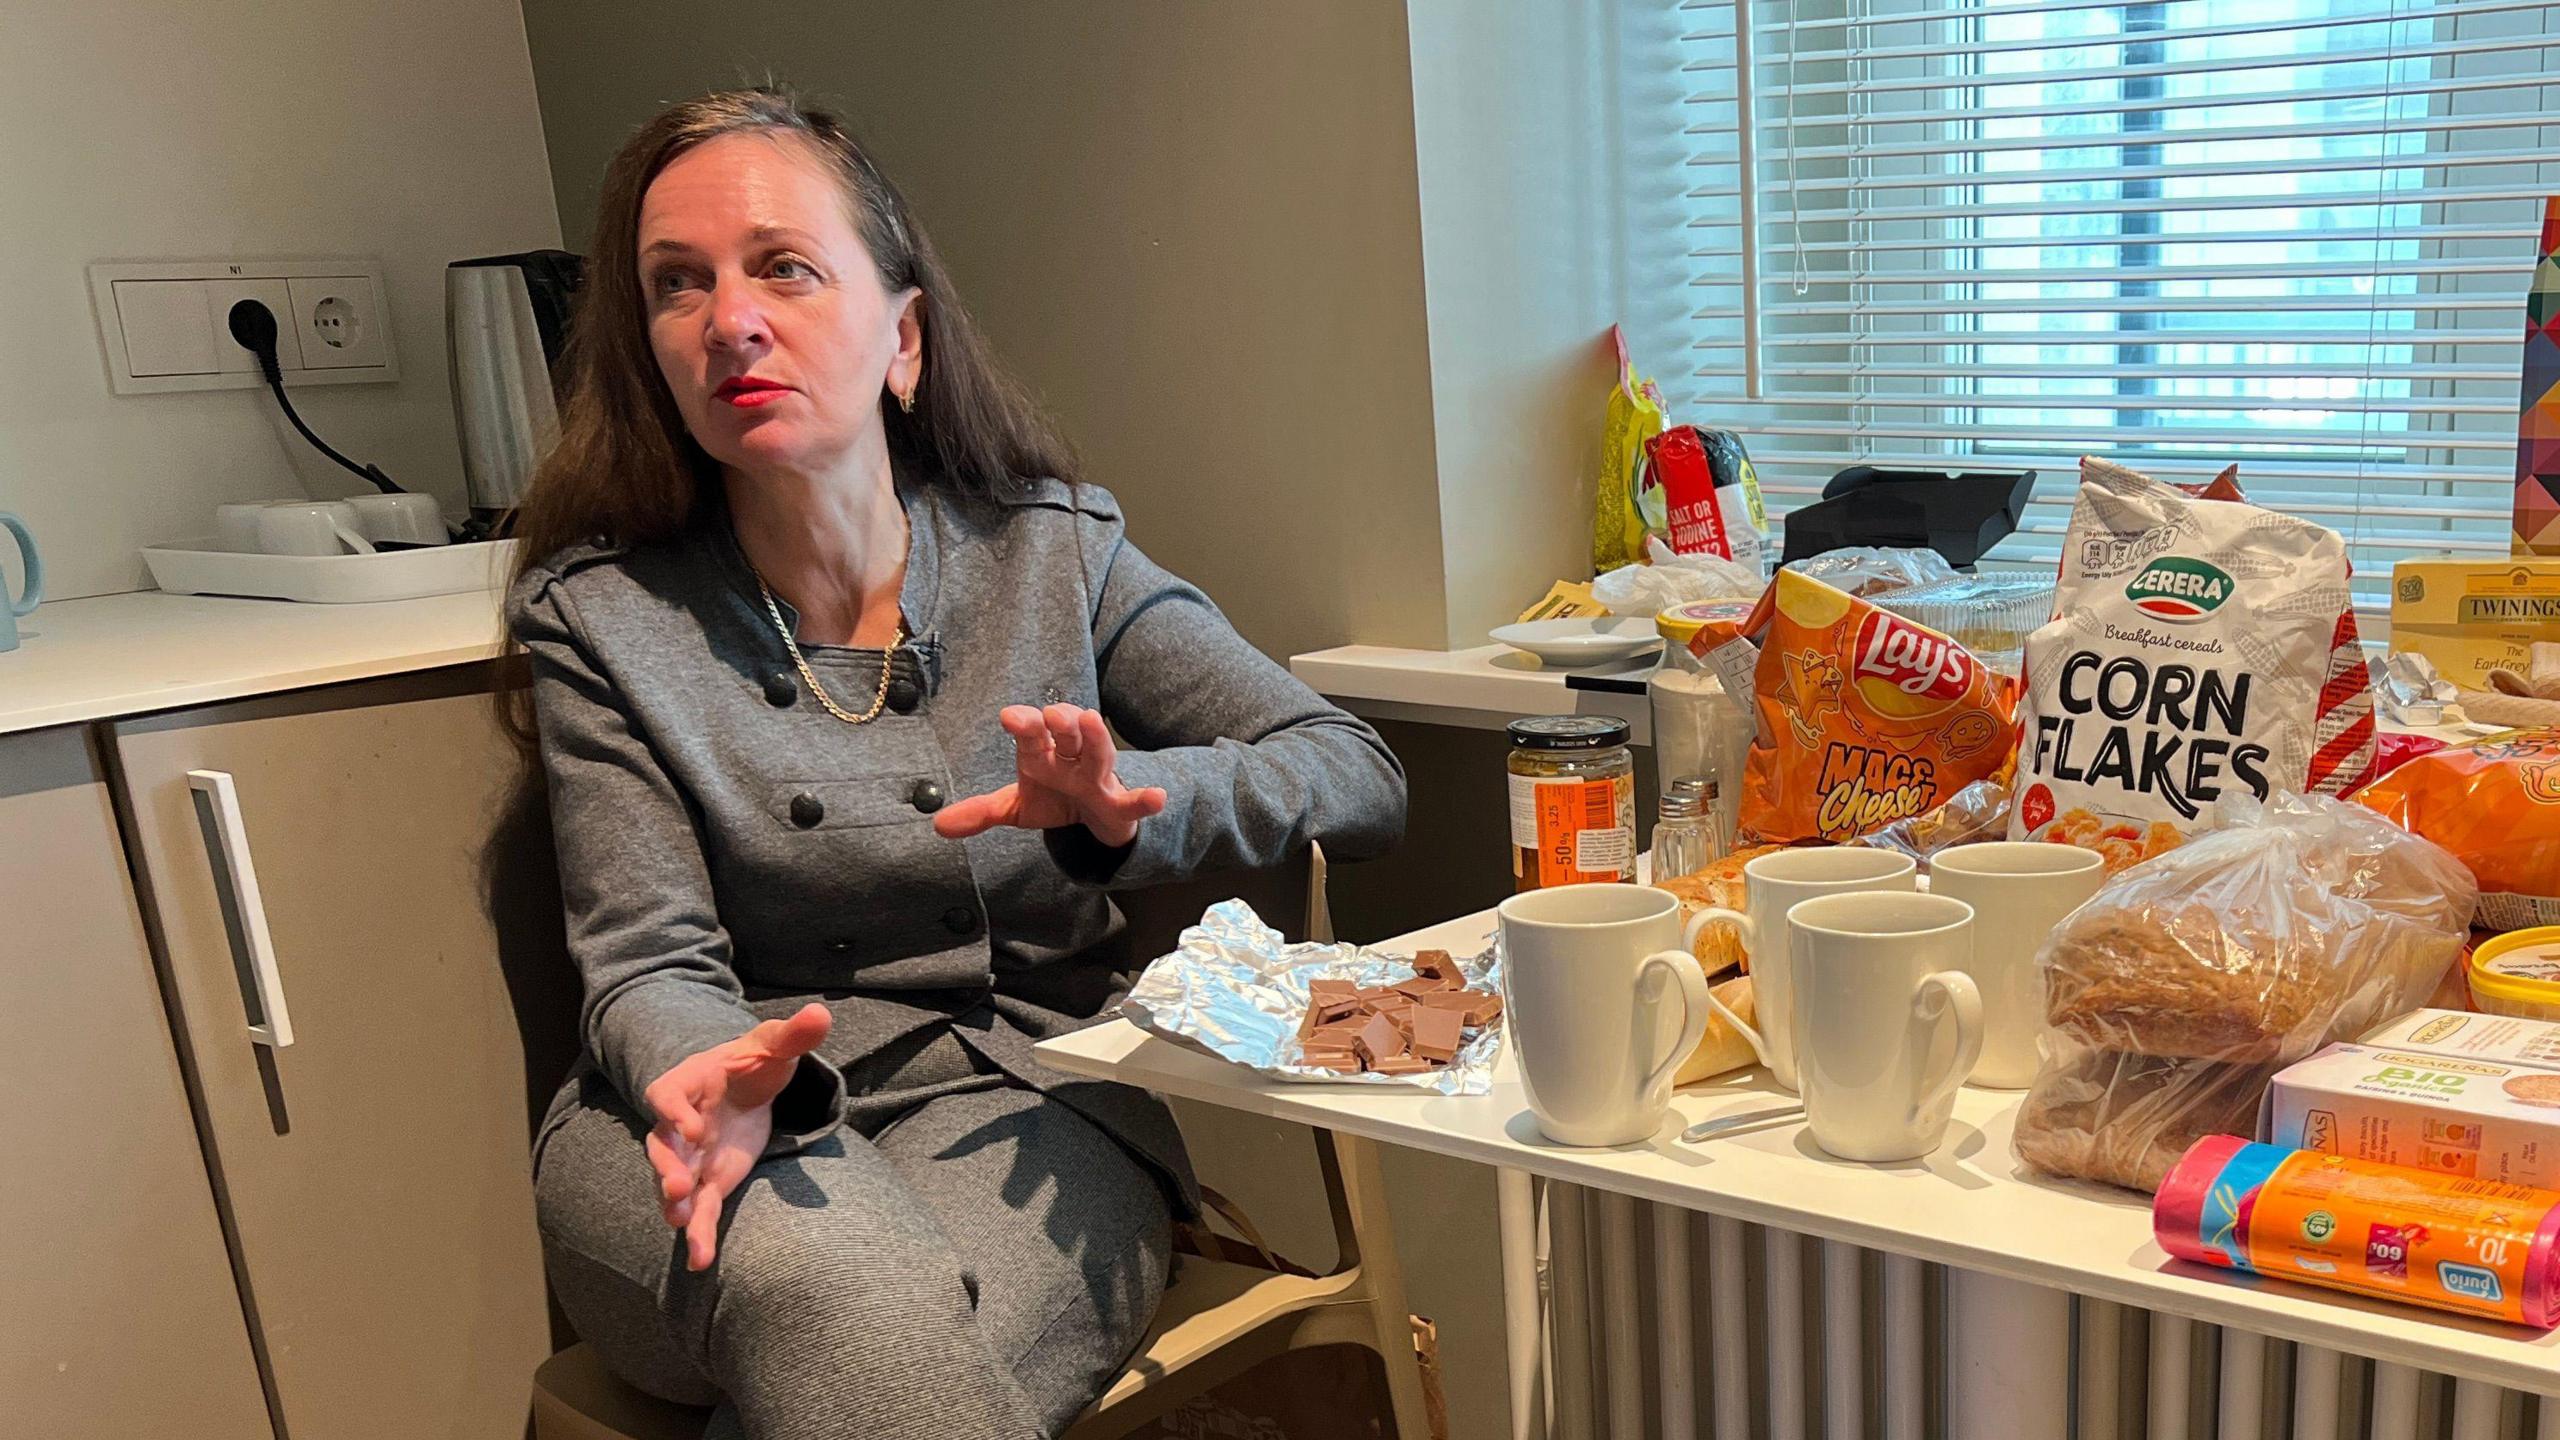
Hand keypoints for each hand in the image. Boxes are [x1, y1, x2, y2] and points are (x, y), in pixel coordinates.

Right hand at [642, 1003, 831, 1270]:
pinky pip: (699, 1210)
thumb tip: (822, 1014)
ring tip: (683, 1226)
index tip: (693, 1128)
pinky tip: (700, 1261)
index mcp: (686, 1083)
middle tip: (676, 1188)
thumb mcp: (773, 1045)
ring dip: (675, 1204)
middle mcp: (679, 1123)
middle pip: (661, 1147)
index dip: (675, 1112)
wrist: (749, 1085)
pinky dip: (699, 1234)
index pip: (667, 1096)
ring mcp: (691, 1157)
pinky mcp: (710, 1181)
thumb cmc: (754, 1061)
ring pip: (674, 1183)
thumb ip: (792, 1034)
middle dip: (666, 1168)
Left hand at [933, 704, 1166, 847]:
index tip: (1010, 717)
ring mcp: (1097, 778)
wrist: (1092, 819)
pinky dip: (1145, 799)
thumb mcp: (1015, 807)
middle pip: (1067, 734)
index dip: (1024, 724)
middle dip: (1061, 722)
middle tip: (1053, 714)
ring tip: (1092, 721)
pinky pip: (1133, 800)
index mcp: (1042, 754)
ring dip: (1096, 739)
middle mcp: (1071, 758)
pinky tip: (1158, 797)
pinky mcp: (1118, 804)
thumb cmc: (1053, 797)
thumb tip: (938, 825)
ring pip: (1099, 754)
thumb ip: (981, 812)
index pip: (1031, 734)